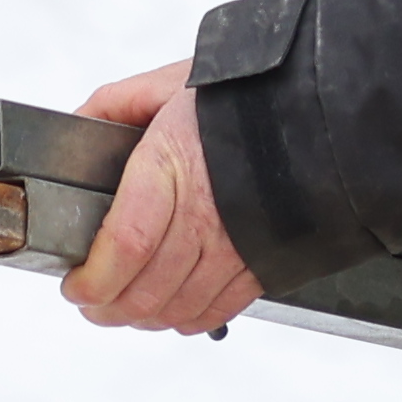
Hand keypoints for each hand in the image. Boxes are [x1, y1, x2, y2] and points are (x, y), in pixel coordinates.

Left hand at [61, 62, 253, 335]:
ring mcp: (239, 245)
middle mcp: (208, 214)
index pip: (126, 246)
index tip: (75, 284)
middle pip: (147, 288)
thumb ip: (120, 102)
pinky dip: (188, 318)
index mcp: (174, 165)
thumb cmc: (253, 96)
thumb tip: (82, 121)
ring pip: (180, 307)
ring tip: (123, 309)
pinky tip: (171, 309)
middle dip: (108, 307)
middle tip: (91, 302)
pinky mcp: (265, 263)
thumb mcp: (175, 83)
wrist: (326, 112)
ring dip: (144, 317)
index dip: (94, 279)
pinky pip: (219, 310)